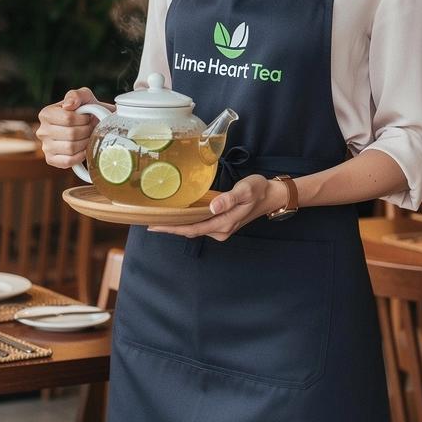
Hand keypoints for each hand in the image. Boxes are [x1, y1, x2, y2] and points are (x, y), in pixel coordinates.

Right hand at [36, 87, 107, 168]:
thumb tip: (68, 105)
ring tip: (88, 137)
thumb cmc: (86, 111)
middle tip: (91, 128)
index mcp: (46, 114)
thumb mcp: (84, 96)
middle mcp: (42, 131)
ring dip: (85, 143)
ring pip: (70, 148)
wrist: (91, 125)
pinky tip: (84, 150)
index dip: (83, 119)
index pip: (68, 119)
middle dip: (86, 131)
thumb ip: (76, 95)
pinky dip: (79, 156)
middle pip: (71, 134)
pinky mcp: (51, 160)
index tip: (88, 118)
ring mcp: (45, 147)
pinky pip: (67, 161)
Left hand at [148, 175, 284, 241]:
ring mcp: (221, 228)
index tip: (154, 226)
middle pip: (190, 231)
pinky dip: (187, 221)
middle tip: (149, 222)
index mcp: (224, 224)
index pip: (192, 229)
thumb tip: (212, 207)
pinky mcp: (222, 223)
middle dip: (170, 228)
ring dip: (178, 225)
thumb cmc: (258, 190)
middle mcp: (221, 230)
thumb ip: (229, 198)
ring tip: (159, 218)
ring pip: (194, 228)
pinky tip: (178, 215)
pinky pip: (200, 224)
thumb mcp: (245, 191)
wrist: (271, 195)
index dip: (172, 229)